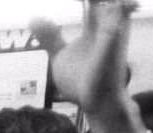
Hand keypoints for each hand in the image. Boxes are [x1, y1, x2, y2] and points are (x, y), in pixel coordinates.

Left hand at [51, 0, 143, 132]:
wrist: (95, 102)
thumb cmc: (83, 80)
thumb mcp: (60, 55)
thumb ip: (50, 35)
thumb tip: (34, 17)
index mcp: (96, 22)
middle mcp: (109, 20)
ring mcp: (114, 26)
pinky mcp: (114, 35)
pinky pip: (118, 8)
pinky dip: (115, 3)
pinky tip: (111, 3)